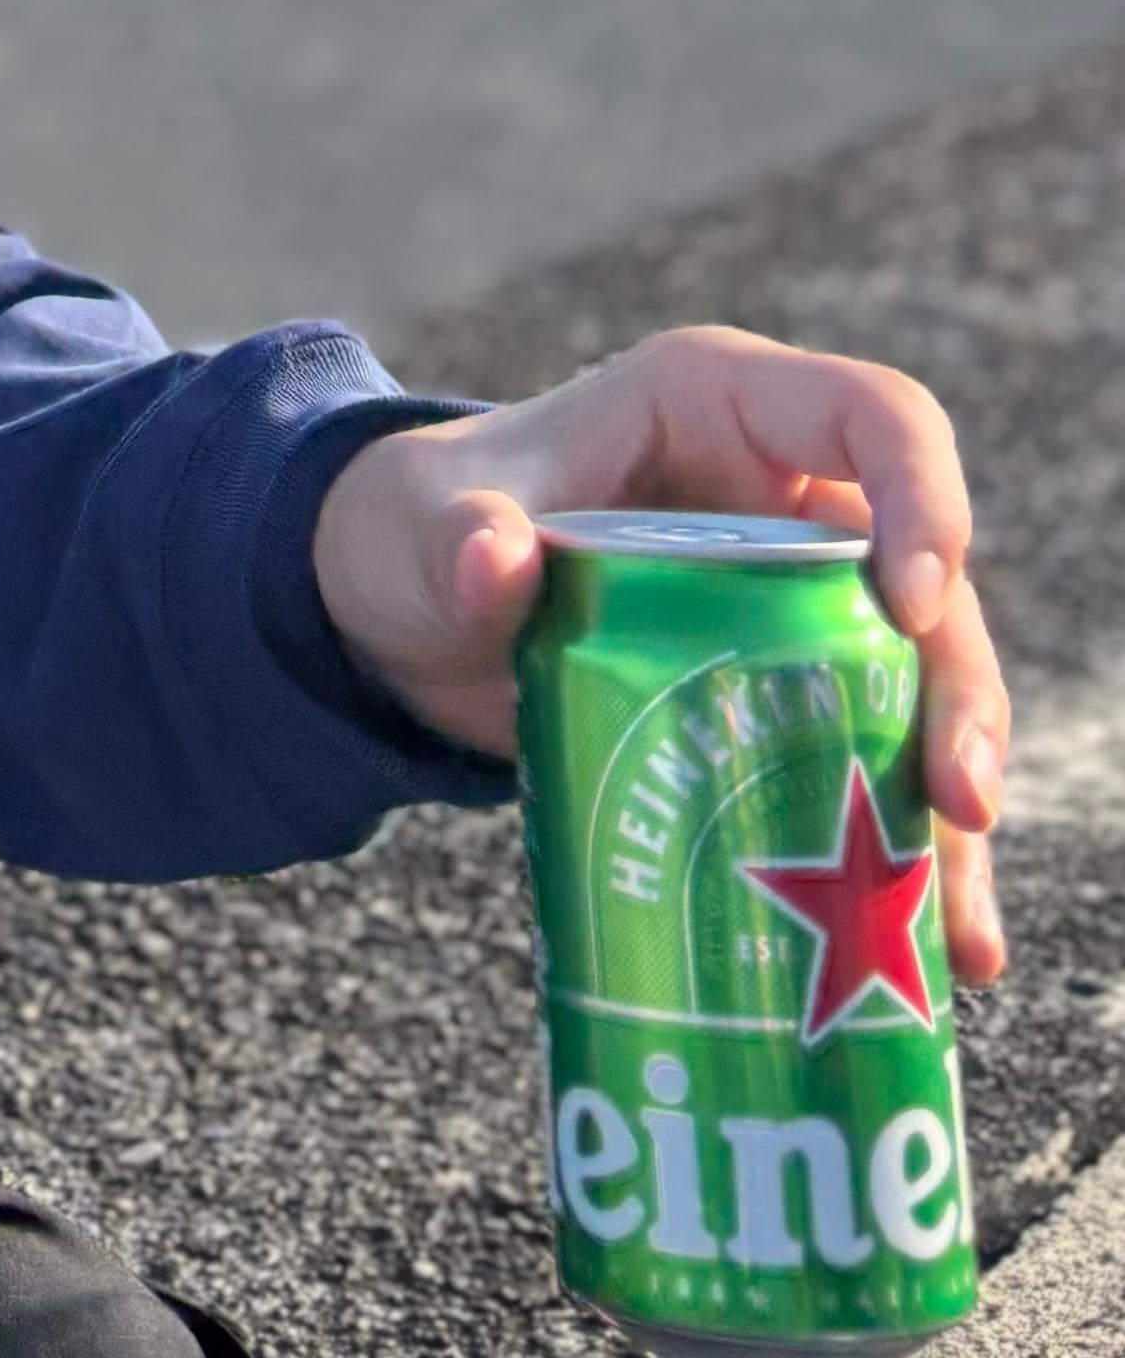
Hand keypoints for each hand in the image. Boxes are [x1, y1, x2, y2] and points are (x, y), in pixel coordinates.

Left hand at [313, 325, 1008, 984]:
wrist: (397, 613)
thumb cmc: (418, 522)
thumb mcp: (423, 522)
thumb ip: (457, 538)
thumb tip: (494, 559)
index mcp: (719, 405)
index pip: (875, 416)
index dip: (923, 498)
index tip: (910, 605)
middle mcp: (785, 496)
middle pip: (927, 582)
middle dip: (959, 693)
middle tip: (958, 800)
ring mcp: (797, 598)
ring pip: (921, 688)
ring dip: (951, 803)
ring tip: (960, 928)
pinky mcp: (789, 691)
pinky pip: (873, 761)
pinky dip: (906, 851)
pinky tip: (939, 951)